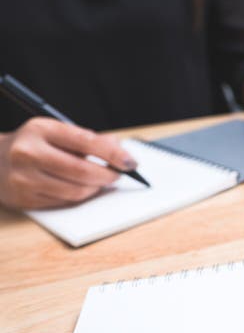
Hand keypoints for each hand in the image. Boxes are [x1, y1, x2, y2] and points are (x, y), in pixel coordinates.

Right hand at [0, 118, 135, 208]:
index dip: (114, 154)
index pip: (87, 142)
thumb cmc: (32, 144)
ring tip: (101, 181)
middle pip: (82, 171)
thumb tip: (119, 149)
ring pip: (75, 191)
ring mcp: (23, 178)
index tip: (131, 162)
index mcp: (40, 129)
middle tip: (119, 175)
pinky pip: (63, 202)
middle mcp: (28, 153)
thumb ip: (87, 139)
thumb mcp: (55, 131)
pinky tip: (83, 189)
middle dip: (108, 175)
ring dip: (96, 188)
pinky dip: (79, 197)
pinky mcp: (23, 199)